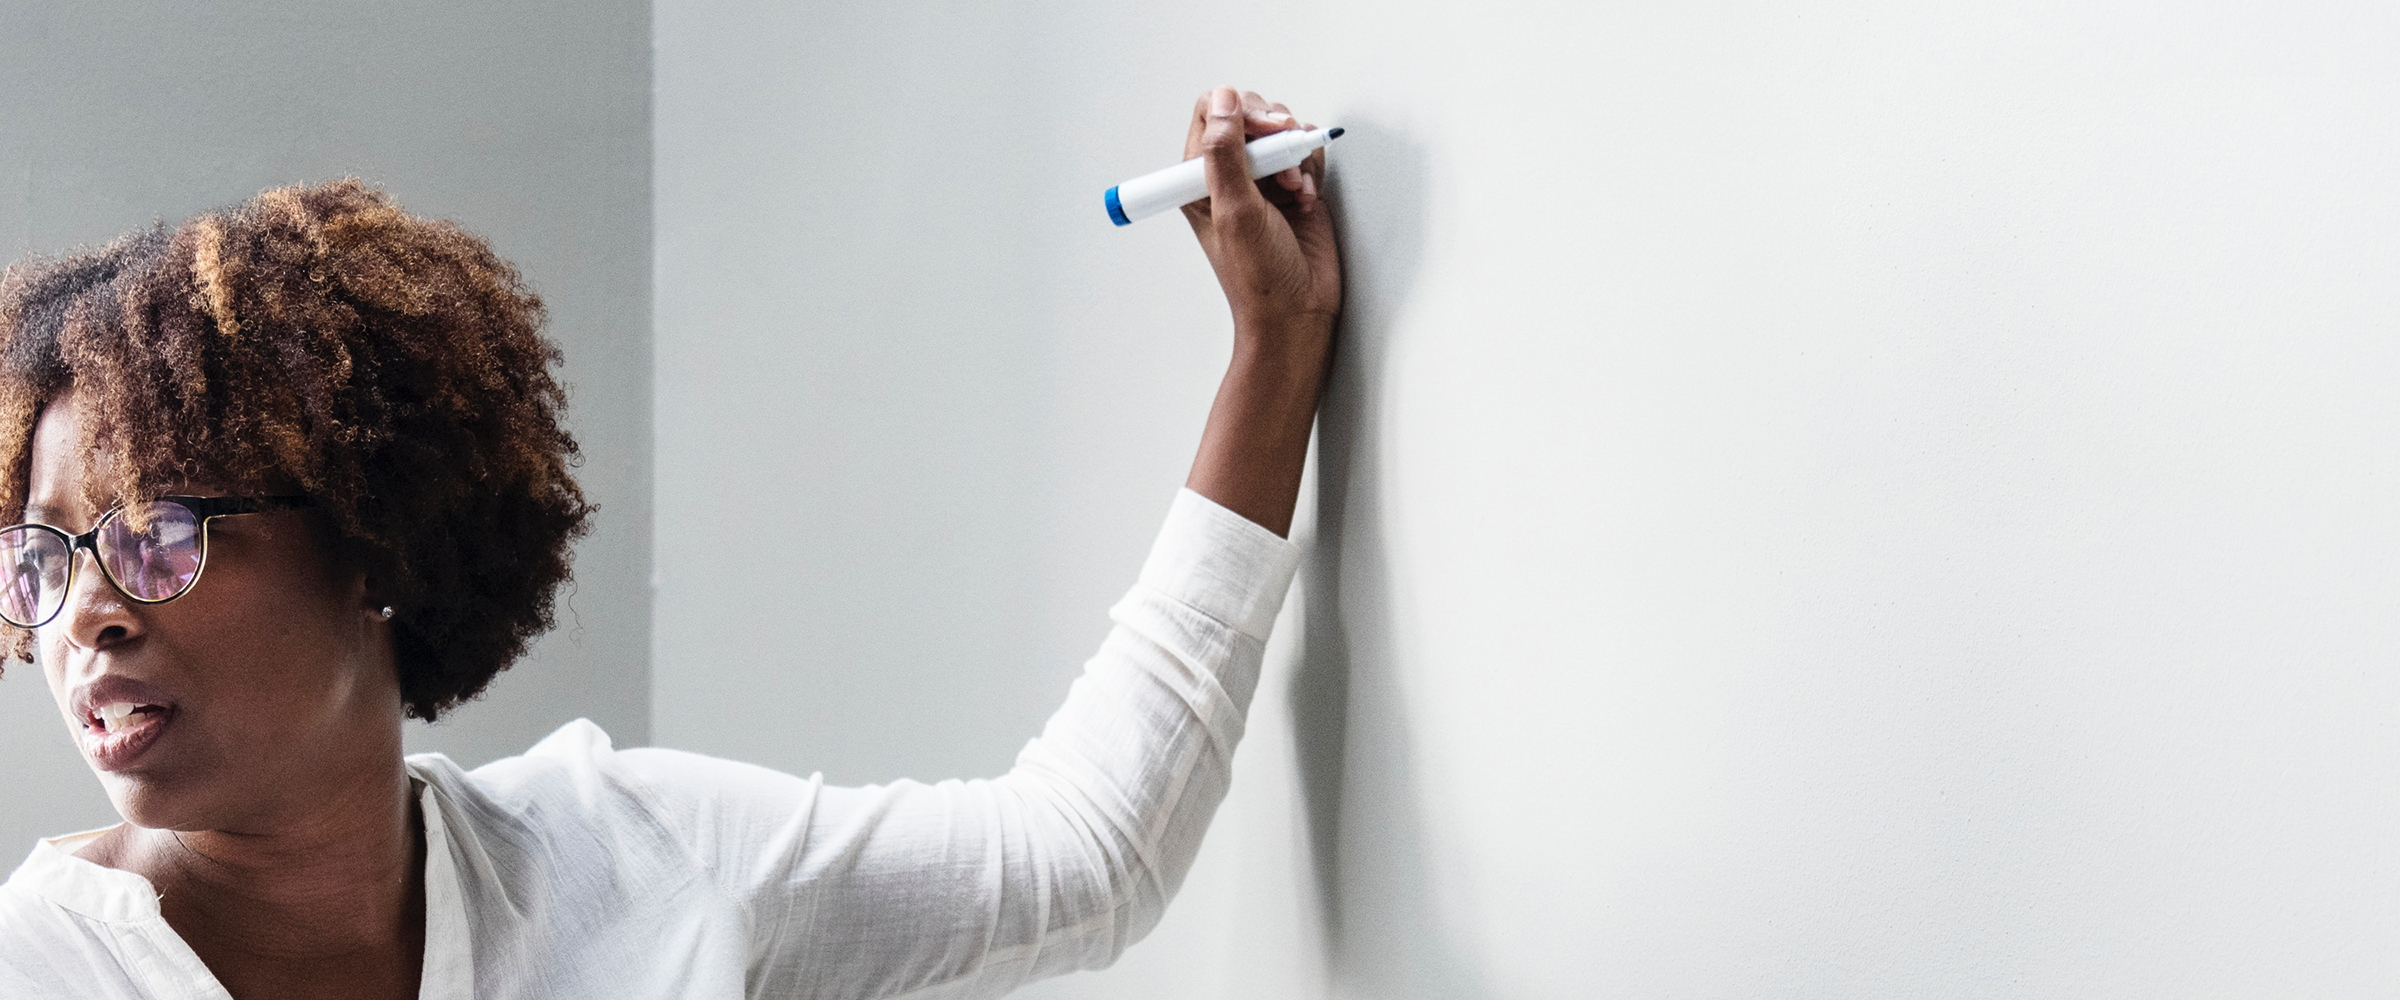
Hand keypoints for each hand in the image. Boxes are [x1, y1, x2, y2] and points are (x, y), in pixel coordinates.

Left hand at [1180, 87, 1341, 345]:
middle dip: (1274, 133)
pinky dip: (1311, 169)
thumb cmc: (1258, 277)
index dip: (1240, 113)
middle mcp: (1230, 175)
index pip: (1213, 114)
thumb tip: (1224, 100)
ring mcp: (1264, 180)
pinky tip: (1307, 197)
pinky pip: (1306, 153)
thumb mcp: (1235, 211)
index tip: (1264, 133)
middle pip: (1250, 115)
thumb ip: (1225, 153)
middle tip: (1282, 167)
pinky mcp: (1294, 187)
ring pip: (1282, 131)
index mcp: (1199, 178)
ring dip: (1294, 154)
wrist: (1297, 311)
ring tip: (1294, 190)